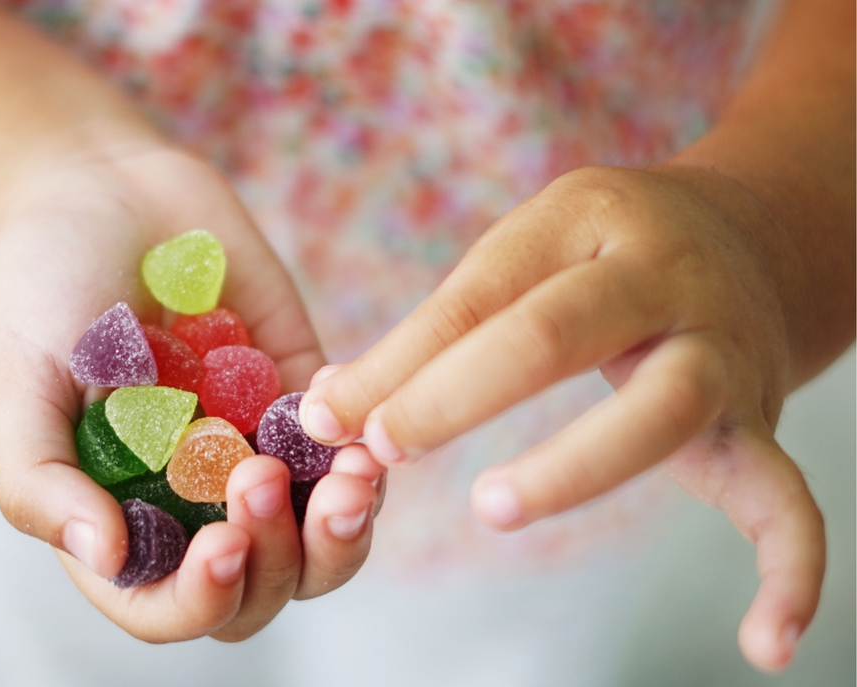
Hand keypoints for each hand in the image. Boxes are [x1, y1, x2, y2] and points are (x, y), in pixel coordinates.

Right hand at [0, 145, 382, 641]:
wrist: (98, 190)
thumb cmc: (36, 286)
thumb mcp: (11, 381)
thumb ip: (40, 480)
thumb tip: (105, 556)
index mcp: (122, 516)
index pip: (167, 603)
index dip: (200, 600)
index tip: (221, 543)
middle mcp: (196, 498)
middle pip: (265, 582)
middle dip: (282, 555)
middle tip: (267, 479)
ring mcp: (257, 446)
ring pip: (324, 530)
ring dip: (347, 519)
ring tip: (351, 469)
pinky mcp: (300, 392)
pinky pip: (350, 443)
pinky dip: (360, 440)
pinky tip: (337, 396)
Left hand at [299, 165, 825, 670]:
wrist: (743, 236)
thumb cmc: (599, 254)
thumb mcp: (521, 256)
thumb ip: (432, 331)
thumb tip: (329, 409)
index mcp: (583, 220)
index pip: (479, 294)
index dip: (403, 360)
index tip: (336, 419)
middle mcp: (659, 277)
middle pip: (554, 334)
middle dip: (457, 394)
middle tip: (384, 449)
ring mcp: (717, 348)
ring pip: (658, 412)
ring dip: (571, 468)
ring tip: (491, 508)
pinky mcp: (758, 417)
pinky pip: (788, 497)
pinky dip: (791, 570)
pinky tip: (761, 644)